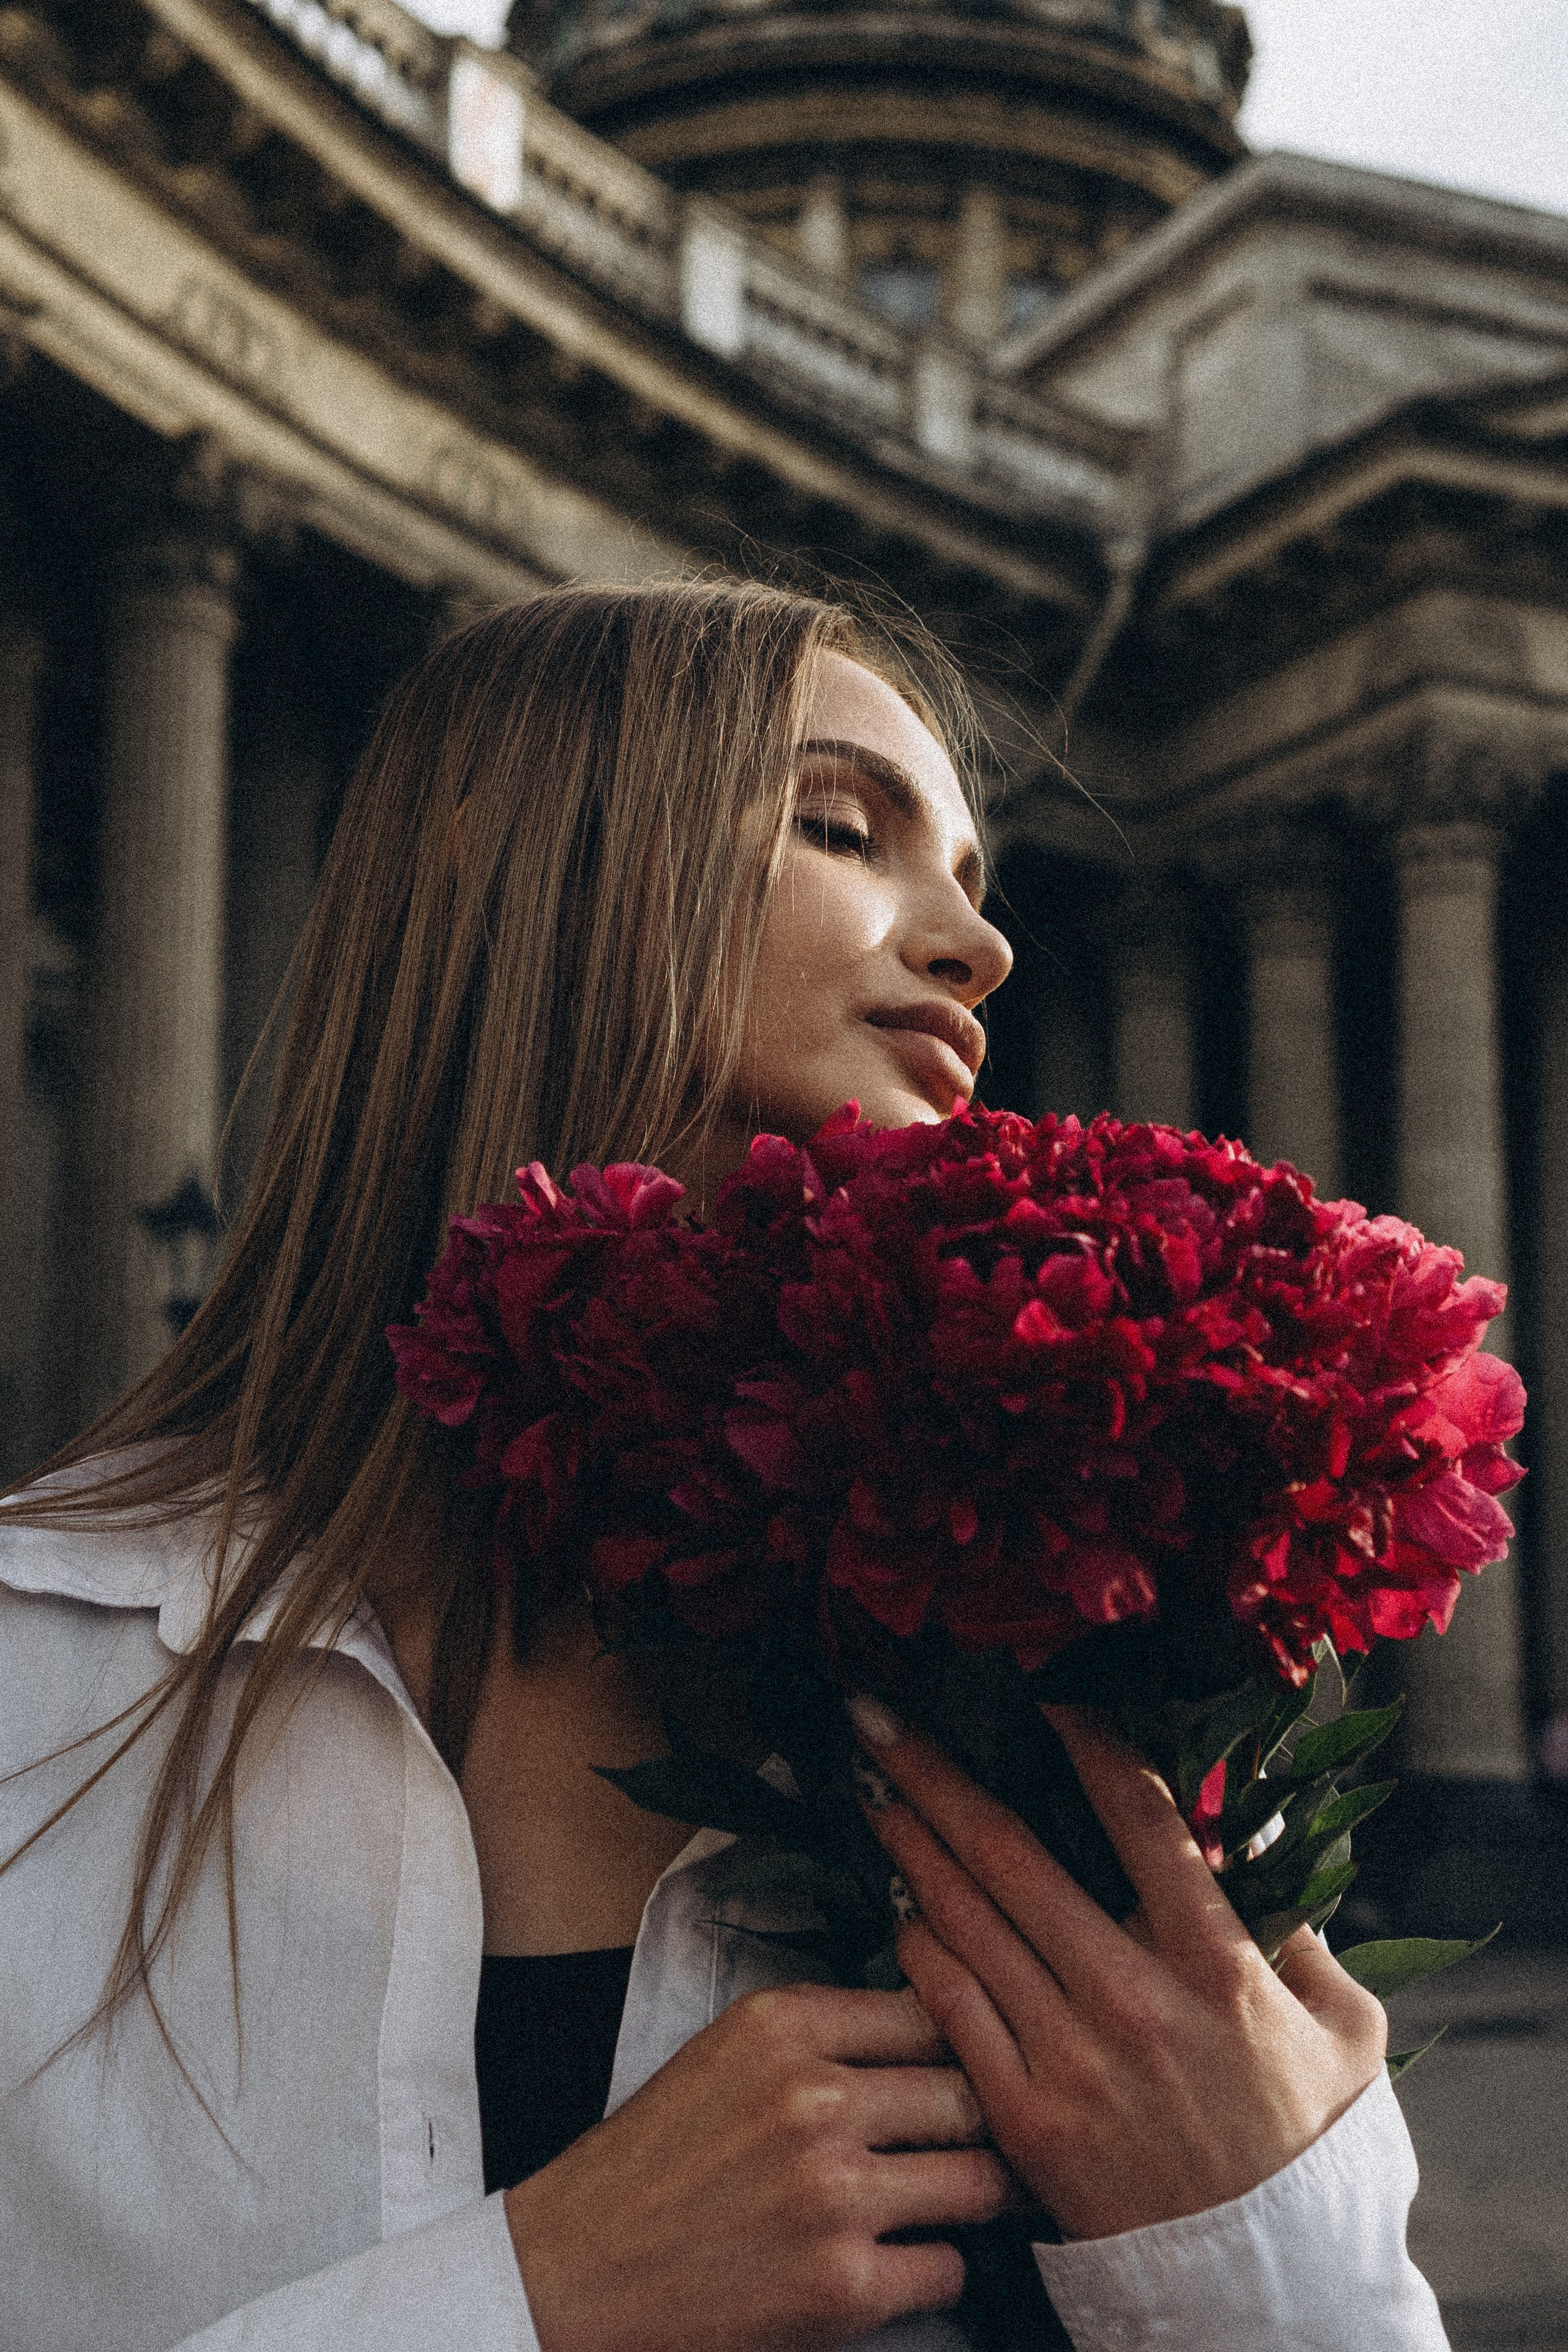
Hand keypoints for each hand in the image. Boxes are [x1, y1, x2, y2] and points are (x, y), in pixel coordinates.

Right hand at [504, 1981, 1014, 2351]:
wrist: (574, 2271)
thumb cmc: (654, 2162)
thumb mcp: (727, 2052)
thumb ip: (824, 2033)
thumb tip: (936, 2026)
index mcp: (783, 2026)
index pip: (931, 2010)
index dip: (961, 2042)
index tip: (968, 2065)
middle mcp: (815, 2100)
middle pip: (968, 2093)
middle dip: (981, 2121)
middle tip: (985, 2140)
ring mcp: (834, 2197)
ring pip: (980, 2180)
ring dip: (977, 2195)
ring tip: (959, 2198)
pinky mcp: (842, 2289)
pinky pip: (948, 2269)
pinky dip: (935, 2271)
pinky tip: (900, 2263)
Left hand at [850, 1696, 1387, 2242]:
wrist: (1263, 2285)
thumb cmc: (1305, 2150)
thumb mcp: (1343, 2034)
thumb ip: (1302, 1938)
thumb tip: (1257, 1857)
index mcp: (1216, 1961)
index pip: (1140, 1816)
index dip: (1084, 1741)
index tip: (1040, 1694)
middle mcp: (1134, 1995)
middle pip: (1013, 1853)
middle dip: (936, 1770)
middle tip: (878, 1715)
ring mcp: (1072, 2055)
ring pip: (968, 1919)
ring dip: (909, 1842)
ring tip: (867, 1787)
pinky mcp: (1026, 2115)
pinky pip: (952, 2008)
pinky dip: (919, 1945)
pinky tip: (897, 1902)